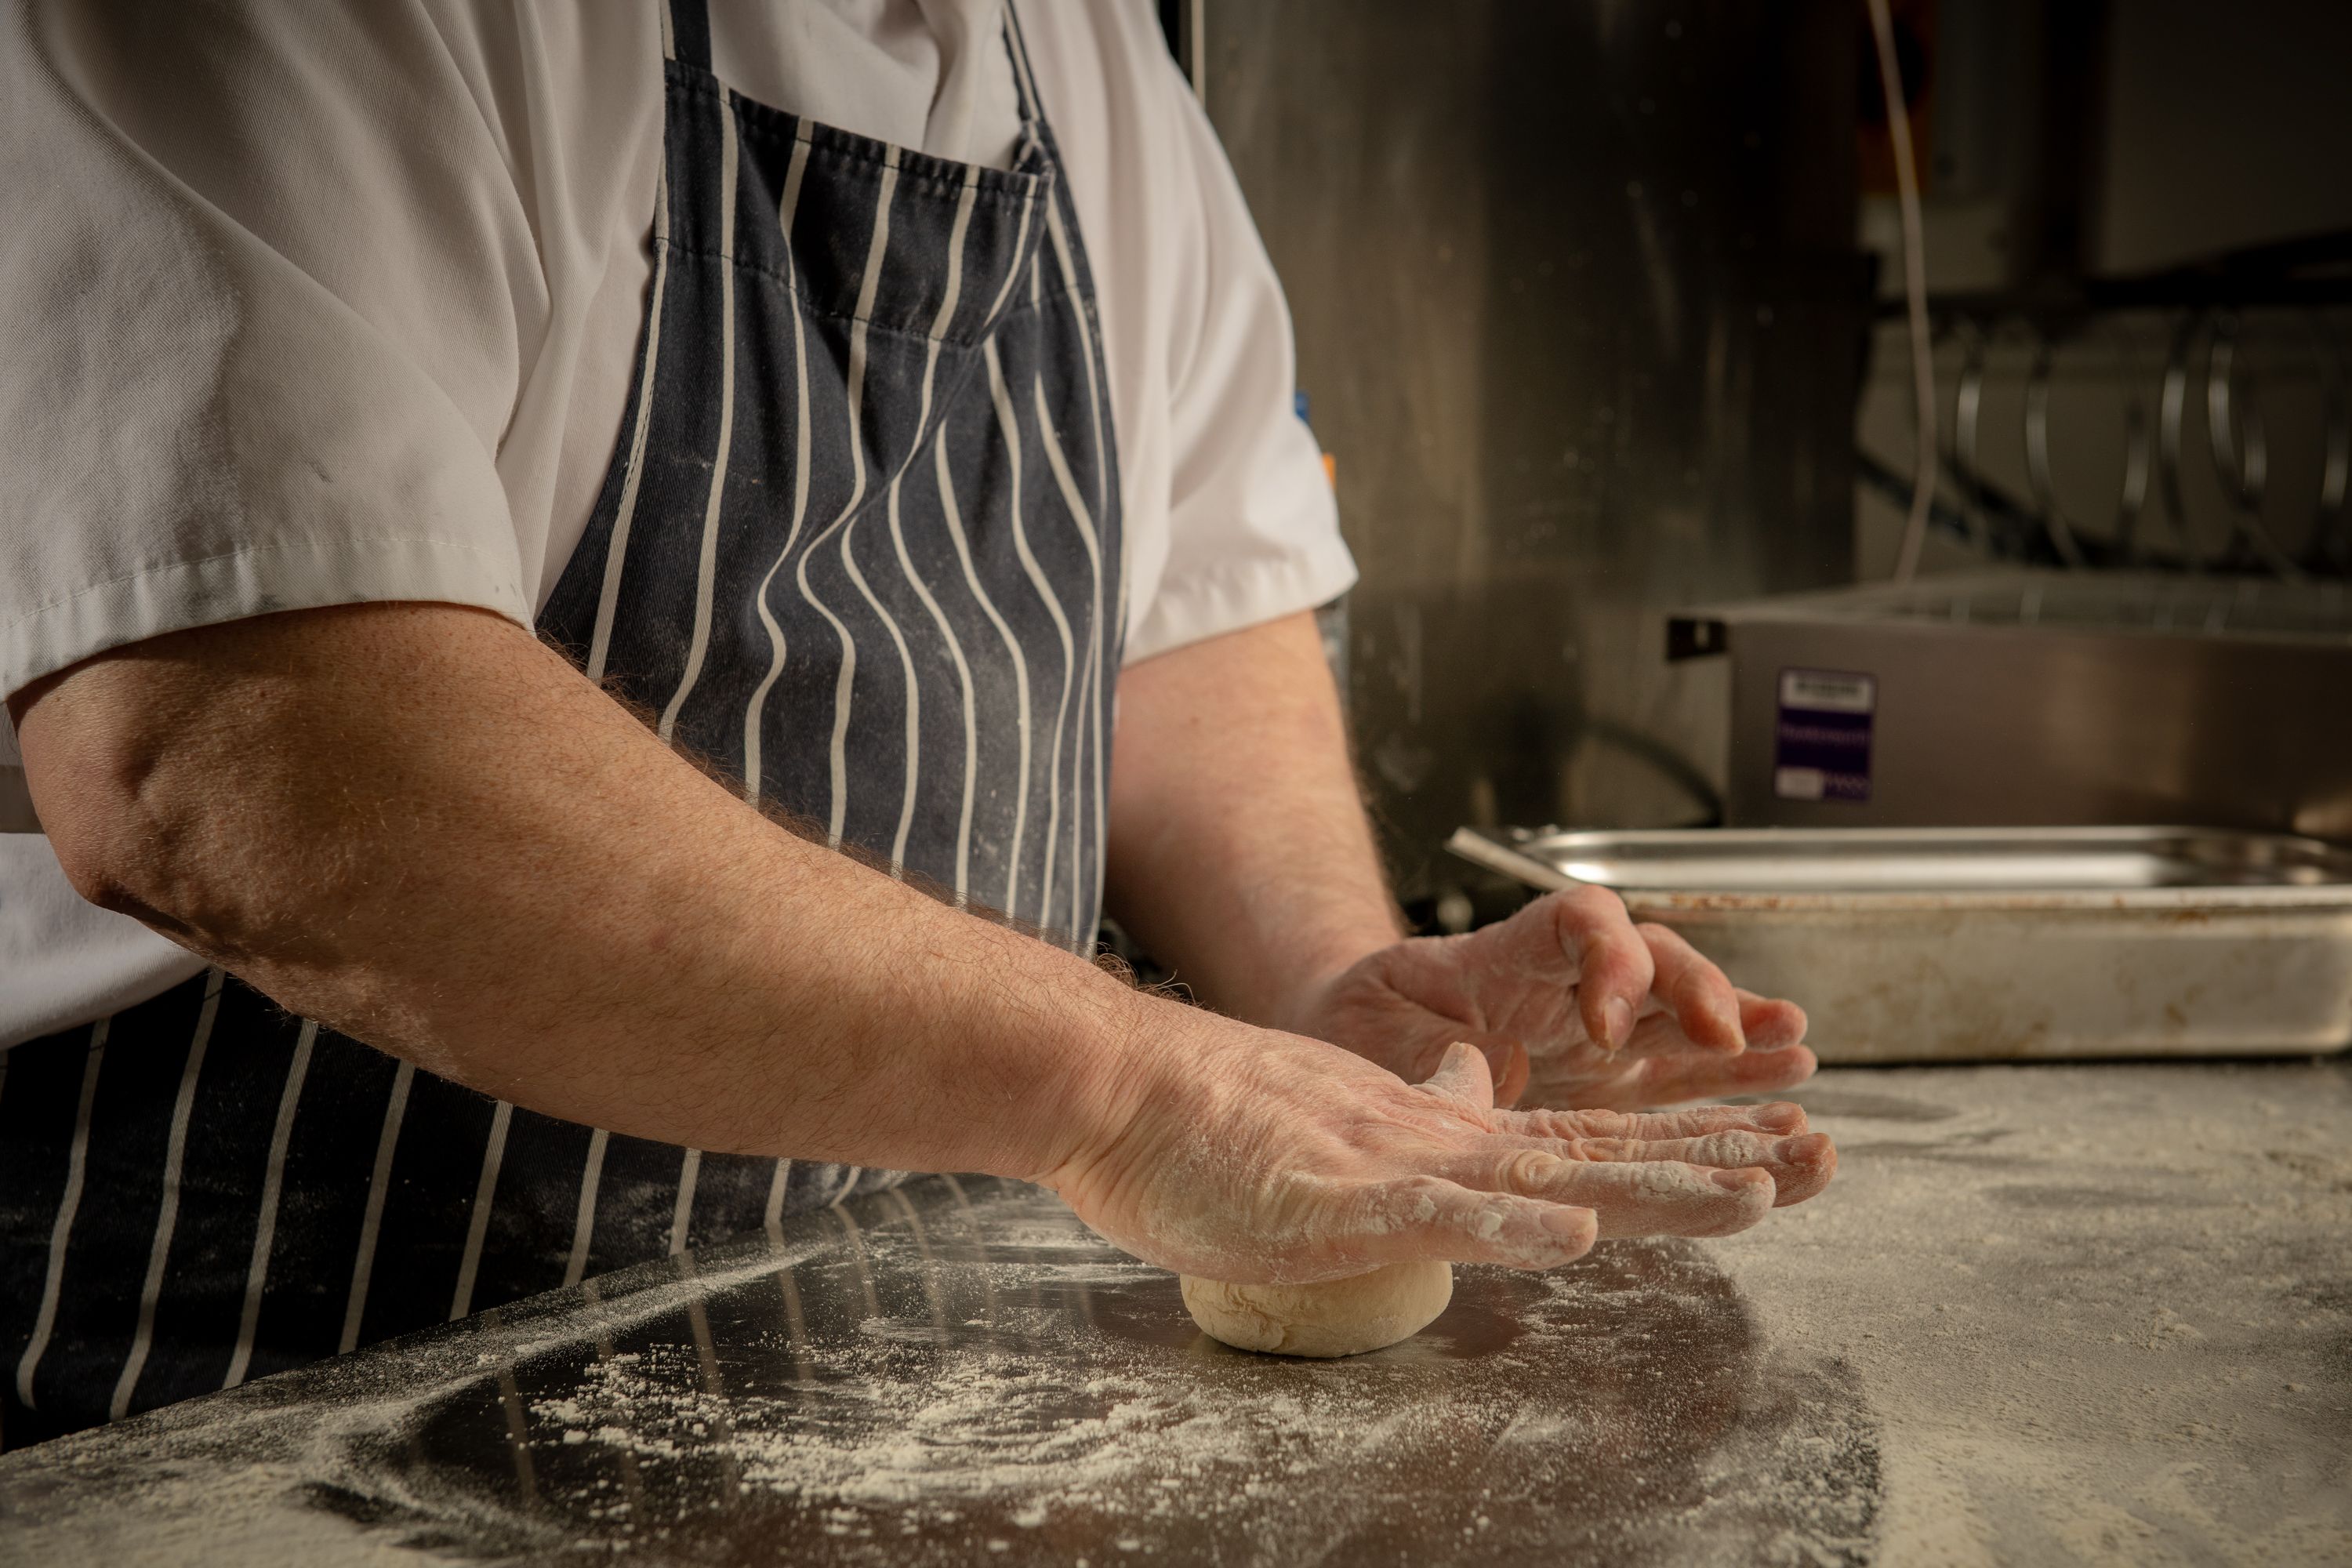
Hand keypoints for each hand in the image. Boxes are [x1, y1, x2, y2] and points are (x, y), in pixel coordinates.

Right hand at [1047, 1012, 1833, 1285]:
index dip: (1686, 1146)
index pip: (1591, 1143)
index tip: (1777, 1149)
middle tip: (1821, 1157)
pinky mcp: (1336, 1196)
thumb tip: (1471, 1087)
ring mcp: (1395, 1168)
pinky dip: (1506, 1223)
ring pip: (1546, 1175)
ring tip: (1755, 1191)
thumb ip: (1416, 1116)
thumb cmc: (1212, 1126)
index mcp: (1447, 1142)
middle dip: (1715, 1159)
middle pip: (1602, 1153)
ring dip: (1652, 1183)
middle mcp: (1443, 1147)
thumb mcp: (1339, 1133)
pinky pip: (1433, 1212)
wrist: (1115, 1092)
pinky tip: (1572, 1233)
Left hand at [1279, 886, 1819, 1111]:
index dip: (1608, 960)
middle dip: (1697, 991)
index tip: (1603, 1028)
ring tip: (1797, 1047)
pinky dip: (1734, 1075)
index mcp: (1506, 952)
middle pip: (1651, 957)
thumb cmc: (1358, 1020)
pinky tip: (1790, 1078)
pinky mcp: (1611, 1078)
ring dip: (1740, 1027)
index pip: (1577, 922)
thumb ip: (1424, 1048)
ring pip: (1683, 1011)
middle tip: (1729, 1036)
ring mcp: (1598, 1028)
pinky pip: (1682, 1070)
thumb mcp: (1366, 1027)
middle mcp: (1567, 980)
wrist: (1360, 1040)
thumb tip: (1483, 1068)